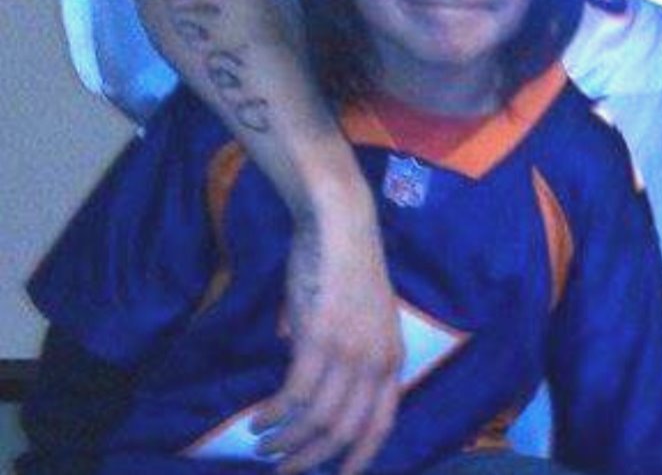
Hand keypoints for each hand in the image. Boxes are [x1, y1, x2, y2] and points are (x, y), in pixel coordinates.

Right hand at [253, 197, 403, 473]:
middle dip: (311, 460)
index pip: (382, 425)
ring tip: (262, 447)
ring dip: (285, 442)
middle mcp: (377, 362)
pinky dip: (272, 415)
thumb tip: (307, 387)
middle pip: (344, 431)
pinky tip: (256, 420)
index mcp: (392, 360)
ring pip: (317, 420)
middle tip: (282, 472)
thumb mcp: (359, 321)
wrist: (340, 226)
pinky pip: (294, 395)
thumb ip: (343, 358)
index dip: (360, 458)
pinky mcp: (320, 339)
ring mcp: (350, 352)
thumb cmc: (345, 270)